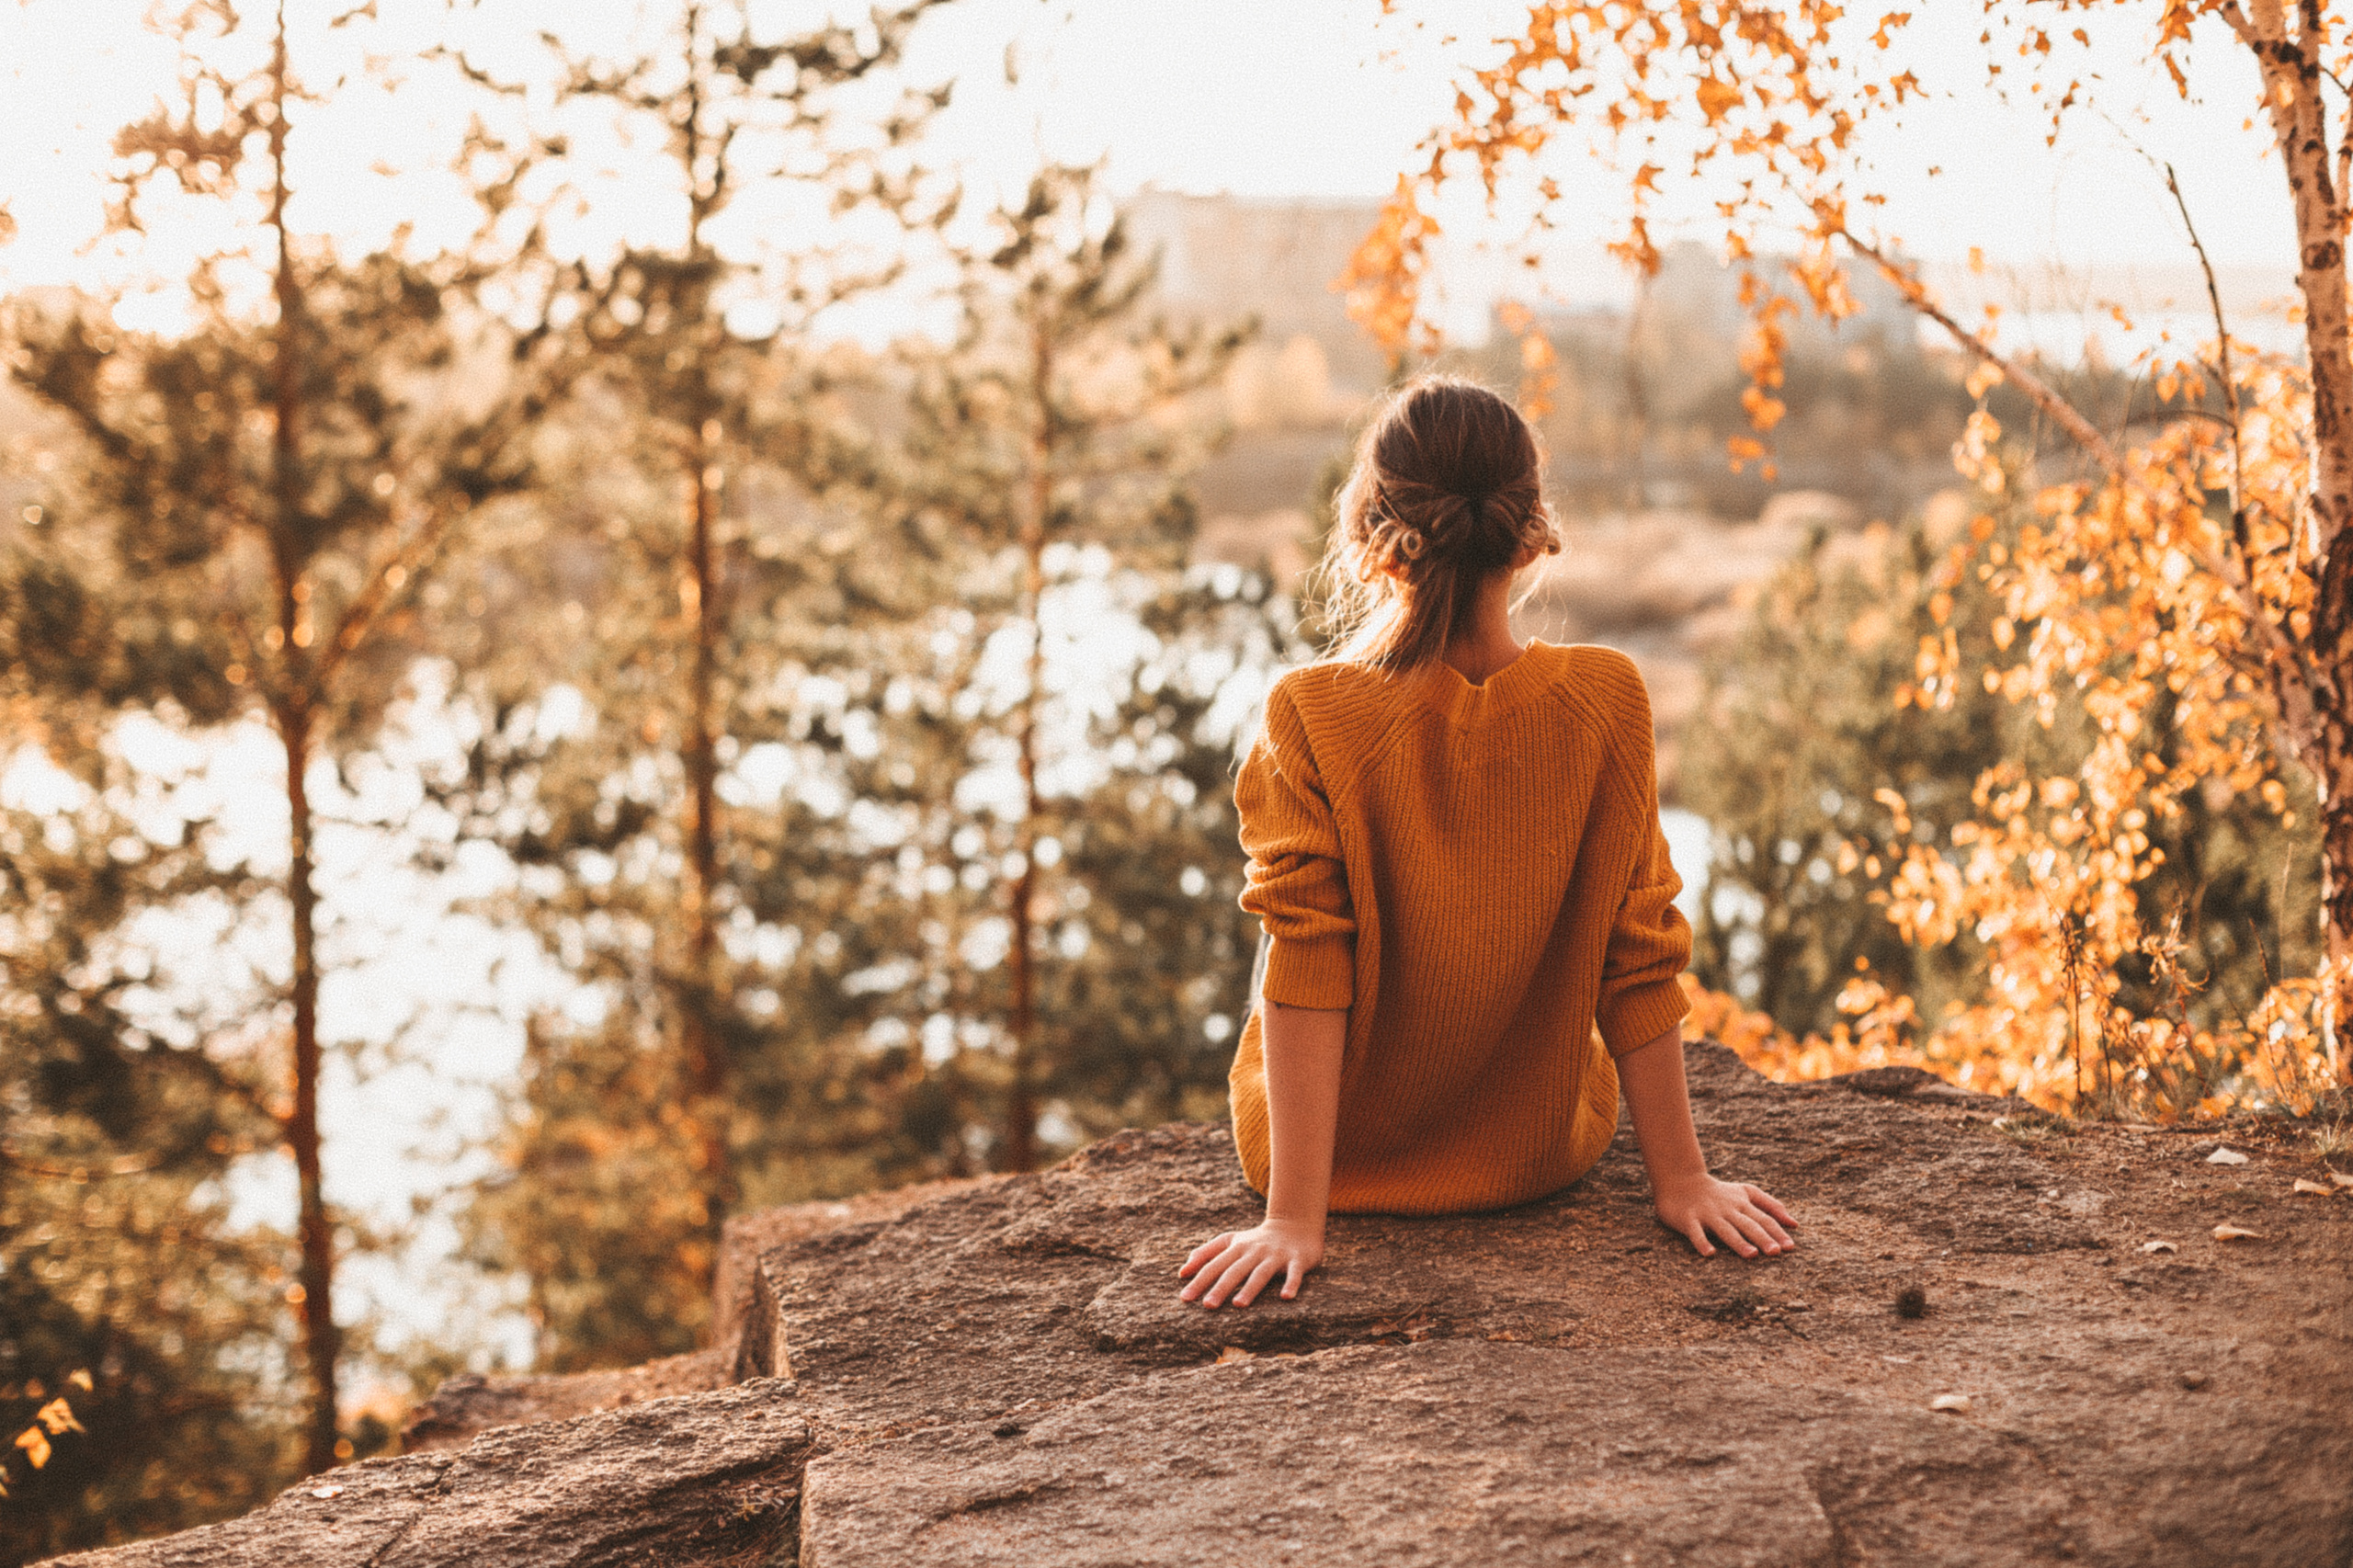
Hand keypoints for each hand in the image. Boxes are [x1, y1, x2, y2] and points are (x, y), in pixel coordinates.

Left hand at [1177, 1218, 1324, 1307]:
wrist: (1295, 1225)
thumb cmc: (1256, 1240)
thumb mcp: (1230, 1241)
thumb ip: (1205, 1254)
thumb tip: (1182, 1272)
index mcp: (1237, 1248)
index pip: (1214, 1266)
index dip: (1199, 1281)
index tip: (1185, 1298)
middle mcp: (1254, 1251)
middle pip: (1235, 1271)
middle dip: (1221, 1287)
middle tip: (1208, 1305)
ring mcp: (1276, 1256)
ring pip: (1261, 1273)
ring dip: (1250, 1288)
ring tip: (1239, 1305)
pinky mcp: (1297, 1260)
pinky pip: (1294, 1273)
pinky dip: (1291, 1284)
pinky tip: (1286, 1298)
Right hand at [1655, 1176, 1796, 1258]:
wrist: (1682, 1180)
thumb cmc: (1719, 1192)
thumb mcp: (1747, 1192)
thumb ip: (1771, 1205)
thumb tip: (1794, 1223)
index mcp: (1742, 1204)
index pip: (1764, 1219)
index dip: (1777, 1232)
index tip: (1790, 1247)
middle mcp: (1727, 1209)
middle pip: (1748, 1225)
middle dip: (1762, 1238)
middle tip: (1775, 1252)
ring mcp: (1708, 1214)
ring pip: (1726, 1229)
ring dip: (1738, 1242)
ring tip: (1751, 1255)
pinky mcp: (1689, 1219)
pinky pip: (1696, 1232)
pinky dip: (1702, 1242)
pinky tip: (1709, 1253)